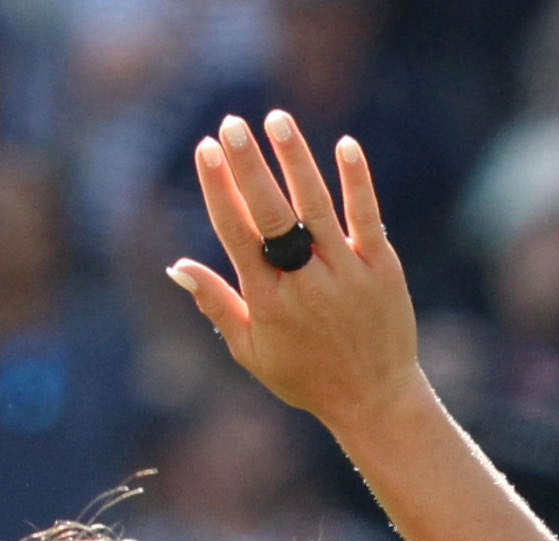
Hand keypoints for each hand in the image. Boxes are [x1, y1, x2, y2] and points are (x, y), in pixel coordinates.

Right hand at [170, 111, 426, 429]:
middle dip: (249, 167)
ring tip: (277, 119)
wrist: (375, 402)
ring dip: (295, 161)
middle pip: (270, 215)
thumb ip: (216, 303)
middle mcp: (304, 282)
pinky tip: (345, 145)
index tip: (205, 149)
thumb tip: (176, 266)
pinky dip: (357, 182)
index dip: (219, 189)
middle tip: (231, 124)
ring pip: (316, 207)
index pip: (236, 233)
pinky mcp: (382, 269)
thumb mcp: (251, 350)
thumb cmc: (306, 375)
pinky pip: (367, 218)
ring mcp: (345, 273)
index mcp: (267, 300)